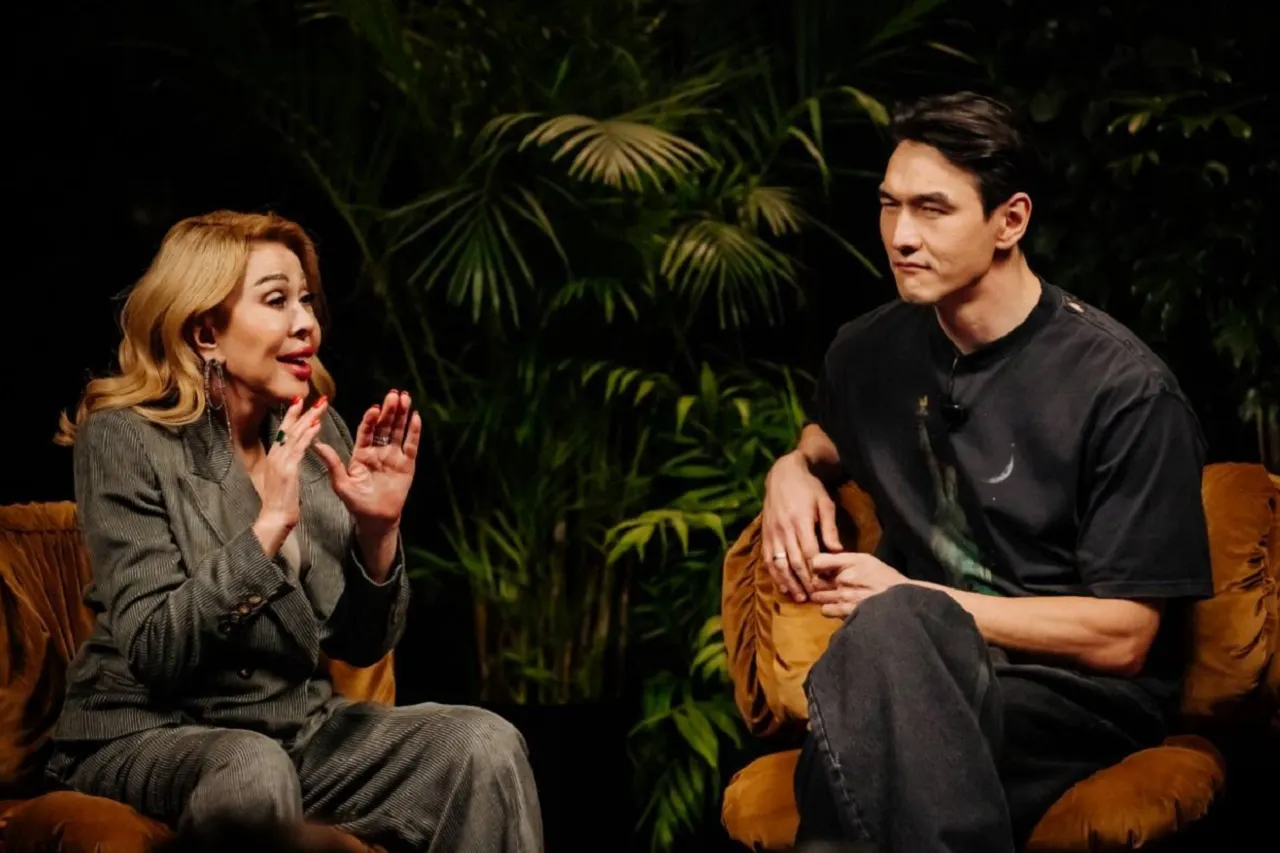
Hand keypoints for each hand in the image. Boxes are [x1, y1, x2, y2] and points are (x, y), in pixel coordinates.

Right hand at [254, 395, 328, 553]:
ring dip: (309, 418)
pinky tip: (316, 426)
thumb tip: (290, 456)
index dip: (292, 415)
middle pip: (288, 427)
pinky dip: (308, 435)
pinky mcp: (289, 469)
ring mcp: (280, 461)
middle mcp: (275, 455)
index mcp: (273, 456)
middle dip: (302, 411)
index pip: (282, 430)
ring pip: (294, 434)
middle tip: (315, 397)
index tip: (300, 401)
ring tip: (320, 406)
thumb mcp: (281, 478)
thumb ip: (285, 464)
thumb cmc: (279, 501)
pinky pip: (300, 448)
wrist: (274, 517)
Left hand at [313, 389, 421, 534]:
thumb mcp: (341, 484)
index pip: (366, 431)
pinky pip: (411, 445)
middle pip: (385, 427)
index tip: (374, 408)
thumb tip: (316, 444)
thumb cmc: (357, 504)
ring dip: (402, 415)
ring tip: (406, 398)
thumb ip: (333, 463)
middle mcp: (379, 452)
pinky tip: (416, 417)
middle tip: (394, 394)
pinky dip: (414, 431)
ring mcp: (394, 457)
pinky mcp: (407, 464)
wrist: (376, 520)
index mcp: (362, 454)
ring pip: (398, 431)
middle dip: (389, 410)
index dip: (371, 419)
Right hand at [761, 450, 842, 601]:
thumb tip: (838, 551)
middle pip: (794, 562)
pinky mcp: (765, 534)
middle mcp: (784, 530)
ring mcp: (772, 533)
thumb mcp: (825, 503)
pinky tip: (782, 585)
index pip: (809, 554)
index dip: (816, 572)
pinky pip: (767, 558)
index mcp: (801, 522)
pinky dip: (774, 574)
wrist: (783, 473)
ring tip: (798, 597)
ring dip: (789, 582)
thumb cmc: (809, 488)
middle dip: (804, 582)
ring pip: (779, 563)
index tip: (825, 586)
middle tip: (814, 598)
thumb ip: (830, 529)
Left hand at [808, 553, 907, 618]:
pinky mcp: (846, 611)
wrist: (903, 601)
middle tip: (829, 587)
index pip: (818, 561)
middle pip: (815, 580)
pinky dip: (830, 609)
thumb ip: (843, 560)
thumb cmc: (885, 579)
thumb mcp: (866, 561)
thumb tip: (818, 563)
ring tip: (836, 598)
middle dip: (819, 584)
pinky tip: (839, 607)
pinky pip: (825, 610)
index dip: (816, 567)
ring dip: (824, 597)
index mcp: (851, 561)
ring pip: (818, 596)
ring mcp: (845, 595)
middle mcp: (845, 577)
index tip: (822, 572)